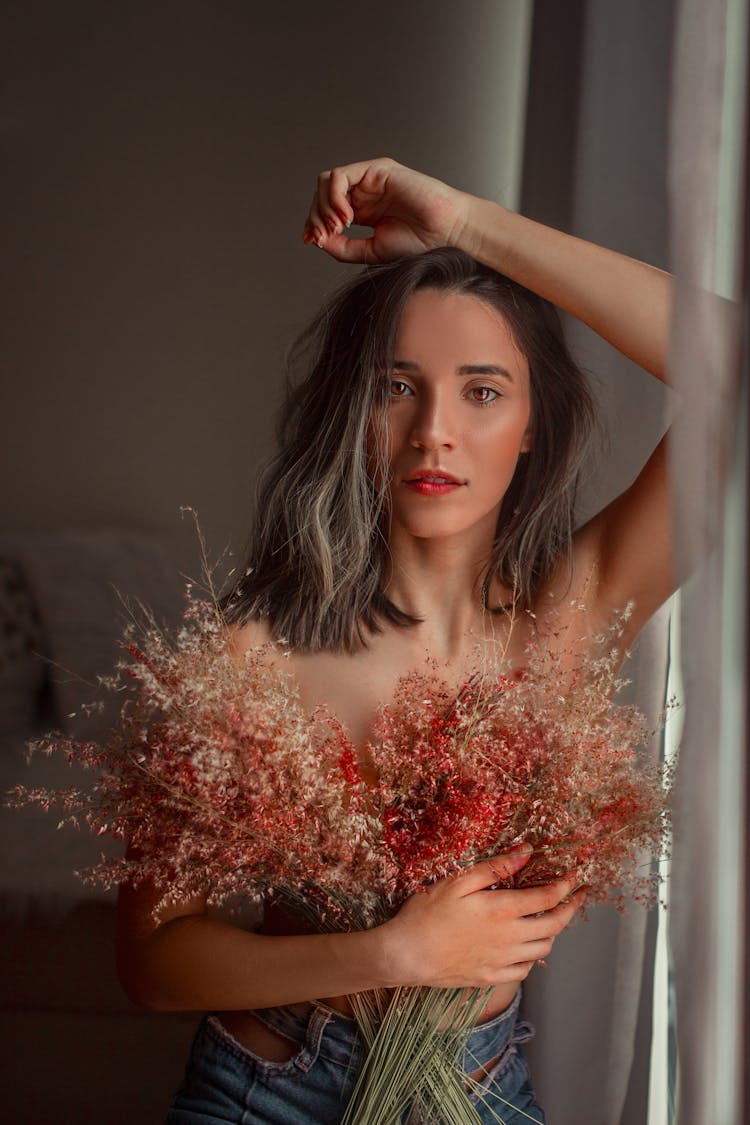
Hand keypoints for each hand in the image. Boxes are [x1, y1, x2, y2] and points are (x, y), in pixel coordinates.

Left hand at [302, 157, 470, 263]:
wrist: (444, 231)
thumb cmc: (417, 242)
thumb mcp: (371, 251)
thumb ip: (344, 247)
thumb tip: (317, 240)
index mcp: (361, 210)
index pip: (325, 210)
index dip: (313, 224)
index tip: (311, 241)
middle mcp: (363, 192)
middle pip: (322, 195)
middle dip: (316, 216)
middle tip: (322, 236)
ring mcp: (368, 179)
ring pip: (327, 182)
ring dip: (324, 206)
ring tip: (338, 227)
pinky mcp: (376, 169)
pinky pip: (341, 177)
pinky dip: (335, 196)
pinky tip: (346, 216)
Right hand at [380, 847, 584, 989]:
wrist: (406, 955)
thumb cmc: (427, 914)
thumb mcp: (458, 881)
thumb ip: (495, 867)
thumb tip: (526, 852)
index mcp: (502, 910)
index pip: (548, 898)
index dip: (566, 887)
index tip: (575, 878)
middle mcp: (509, 938)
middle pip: (554, 926)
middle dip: (570, 909)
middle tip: (577, 897)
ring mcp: (502, 961)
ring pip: (543, 949)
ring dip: (553, 933)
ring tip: (551, 919)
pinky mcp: (490, 977)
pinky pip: (524, 970)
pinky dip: (532, 957)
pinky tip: (525, 947)